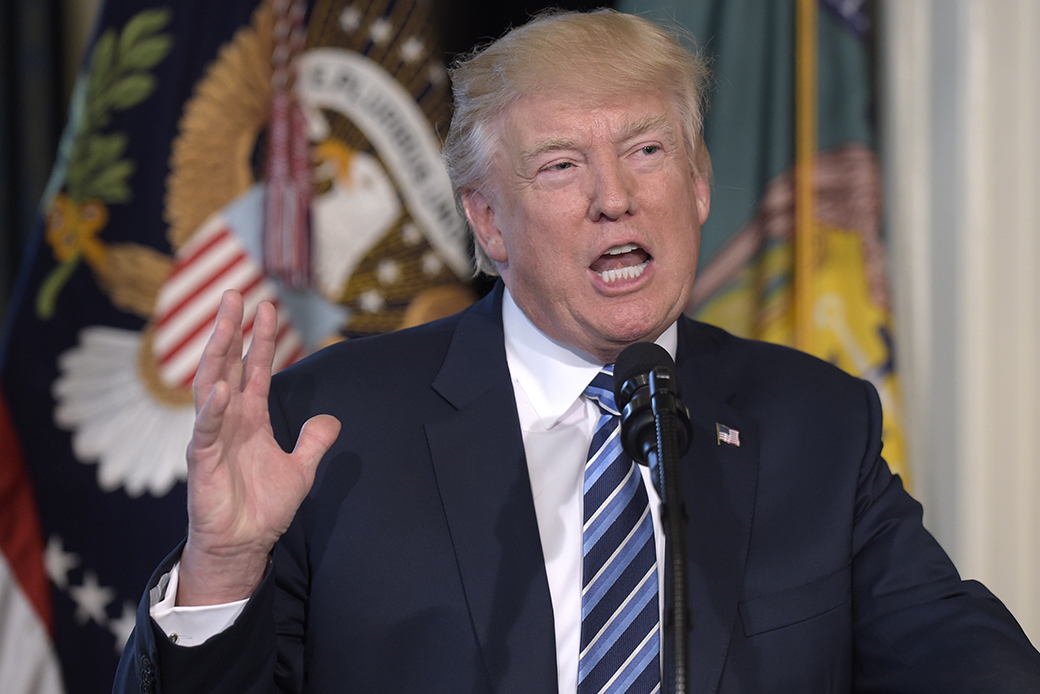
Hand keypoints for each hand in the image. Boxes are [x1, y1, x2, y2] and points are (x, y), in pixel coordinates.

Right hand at [177, 290, 340, 604]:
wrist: (244, 544)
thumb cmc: (264, 507)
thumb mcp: (301, 470)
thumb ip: (314, 442)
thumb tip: (331, 420)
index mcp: (251, 419)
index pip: (254, 369)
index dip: (260, 339)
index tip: (265, 307)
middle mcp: (230, 420)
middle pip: (229, 365)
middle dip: (233, 330)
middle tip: (237, 294)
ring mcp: (213, 437)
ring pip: (211, 385)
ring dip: (218, 353)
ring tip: (225, 322)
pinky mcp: (202, 460)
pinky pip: (206, 429)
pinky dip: (213, 408)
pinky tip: (221, 387)